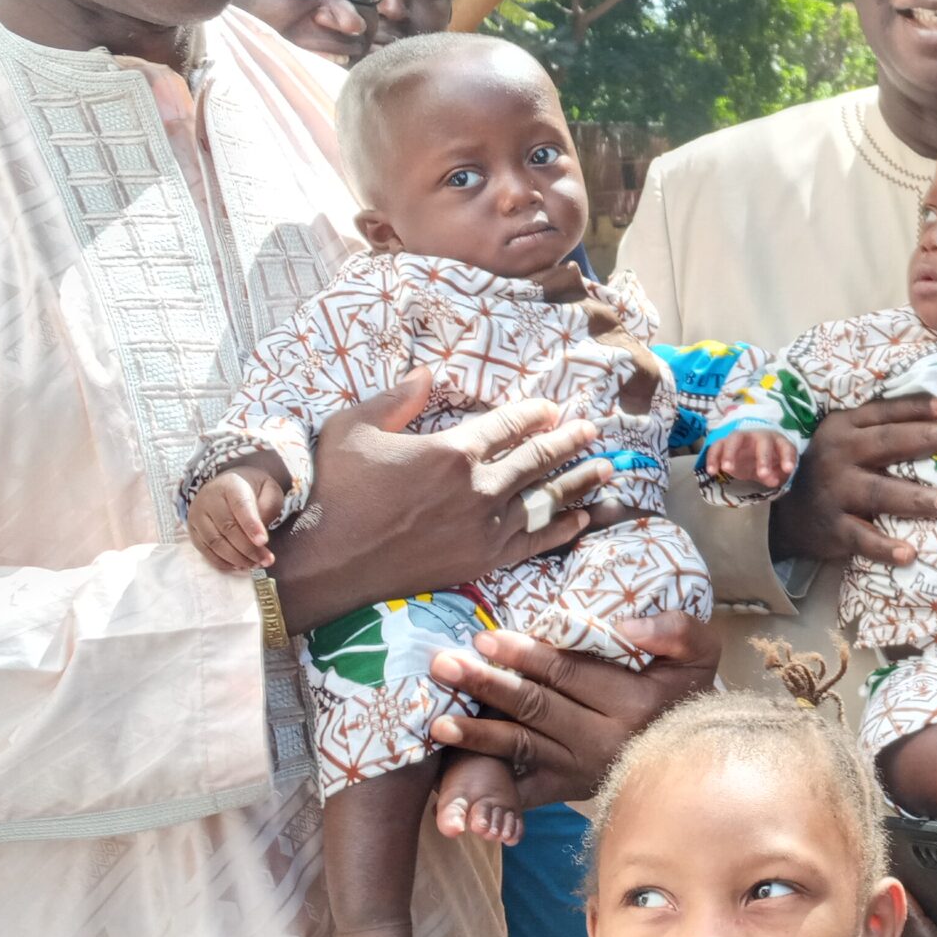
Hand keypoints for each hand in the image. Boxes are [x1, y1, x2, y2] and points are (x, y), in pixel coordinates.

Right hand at [188, 464, 284, 571]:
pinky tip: (238, 566)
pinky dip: (222, 562)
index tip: (263, 541)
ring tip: (255, 564)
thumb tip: (260, 534)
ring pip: (215, 542)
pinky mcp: (192, 530)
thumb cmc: (253, 491)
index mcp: (231, 485)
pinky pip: (205, 551)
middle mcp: (209, 499)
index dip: (251, 525)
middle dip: (248, 548)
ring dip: (236, 558)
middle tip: (266, 560)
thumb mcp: (269, 490)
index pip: (240, 505)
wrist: (229, 486)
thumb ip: (269, 507)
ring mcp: (198, 515)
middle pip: (227, 527)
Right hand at [270, 371, 610, 632]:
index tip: (551, 408)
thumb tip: (427, 373)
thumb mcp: (354, 429)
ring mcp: (484, 527)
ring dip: (579, 482)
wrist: (329, 562)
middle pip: (537, 459)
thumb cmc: (337, 492)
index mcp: (453, 452)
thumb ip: (396, 399)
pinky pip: (535, 542)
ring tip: (606, 469)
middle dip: (569, 442)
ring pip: (545, 499)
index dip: (534, 414)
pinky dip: (563, 528)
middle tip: (592, 431)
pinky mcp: (482, 560)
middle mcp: (478, 488)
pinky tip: (583, 518)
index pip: (508, 426)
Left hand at [425, 610, 718, 812]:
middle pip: (536, 708)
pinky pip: (522, 790)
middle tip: (443, 665)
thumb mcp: (700, 655)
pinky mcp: (567, 790)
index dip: (525, 655)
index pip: (569, 674)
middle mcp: (604, 740)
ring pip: (522, 749)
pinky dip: (488, 786)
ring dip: (476, 736)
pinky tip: (454, 777)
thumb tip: (628, 626)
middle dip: (486, 686)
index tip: (486, 637)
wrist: (692, 757)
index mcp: (634, 702)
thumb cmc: (687, 694)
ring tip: (437, 723)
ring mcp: (581, 769)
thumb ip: (676, 631)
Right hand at [704, 427, 800, 492]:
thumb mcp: (773, 471)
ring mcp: (741, 437)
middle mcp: (759, 436)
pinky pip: (716, 446)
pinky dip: (713, 458)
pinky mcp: (724, 443)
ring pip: (735, 439)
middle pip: (762, 441)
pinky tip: (712, 471)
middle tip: (762, 475)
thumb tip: (772, 481)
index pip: (786, 447)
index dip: (788, 457)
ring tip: (727, 468)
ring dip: (730, 453)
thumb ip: (774, 475)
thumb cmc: (766, 461)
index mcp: (777, 441)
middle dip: (763, 458)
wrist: (750, 452)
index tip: (788, 470)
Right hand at [770, 395, 936, 566]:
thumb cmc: (834, 469)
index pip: (884, 411)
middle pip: (887, 443)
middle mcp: (839, 454)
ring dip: (917, 499)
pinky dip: (884, 547)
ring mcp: (835, 492)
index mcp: (845, 426)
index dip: (916, 408)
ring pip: (879, 493)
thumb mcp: (847, 438)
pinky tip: (909, 554)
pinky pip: (862, 538)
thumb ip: (884, 427)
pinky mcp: (834, 527)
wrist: (788, 514)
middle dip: (928, 439)